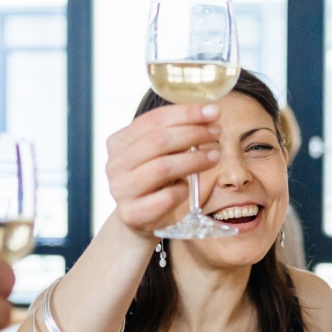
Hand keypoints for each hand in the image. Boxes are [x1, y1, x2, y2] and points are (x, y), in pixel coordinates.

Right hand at [104, 103, 220, 234]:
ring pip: (163, 168)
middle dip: (193, 133)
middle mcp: (115, 165)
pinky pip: (166, 197)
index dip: (186, 113)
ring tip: (215, 156)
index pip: (153, 120)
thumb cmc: (154, 181)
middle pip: (158, 141)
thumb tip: (207, 115)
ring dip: (194, 159)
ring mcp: (121, 190)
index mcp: (118, 142)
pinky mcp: (133, 214)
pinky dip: (182, 190)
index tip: (213, 111)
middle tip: (216, 132)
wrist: (138, 220)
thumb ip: (172, 135)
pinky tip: (189, 187)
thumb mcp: (158, 154)